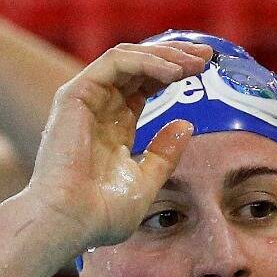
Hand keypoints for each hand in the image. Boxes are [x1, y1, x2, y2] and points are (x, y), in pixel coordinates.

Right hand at [24, 40, 214, 252]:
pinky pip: (115, 62)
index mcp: (114, 125)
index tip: (205, 68)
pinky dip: (146, 61)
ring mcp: (85, 98)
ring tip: (195, 63)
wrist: (69, 221)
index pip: (145, 83)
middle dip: (175, 54)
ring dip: (164, 55)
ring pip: (127, 57)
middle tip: (207, 55)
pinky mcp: (76, 95)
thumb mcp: (145, 181)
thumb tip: (186, 125)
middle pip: (139, 65)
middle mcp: (99, 107)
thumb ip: (164, 154)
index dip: (174, 71)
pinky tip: (173, 72)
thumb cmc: (100, 212)